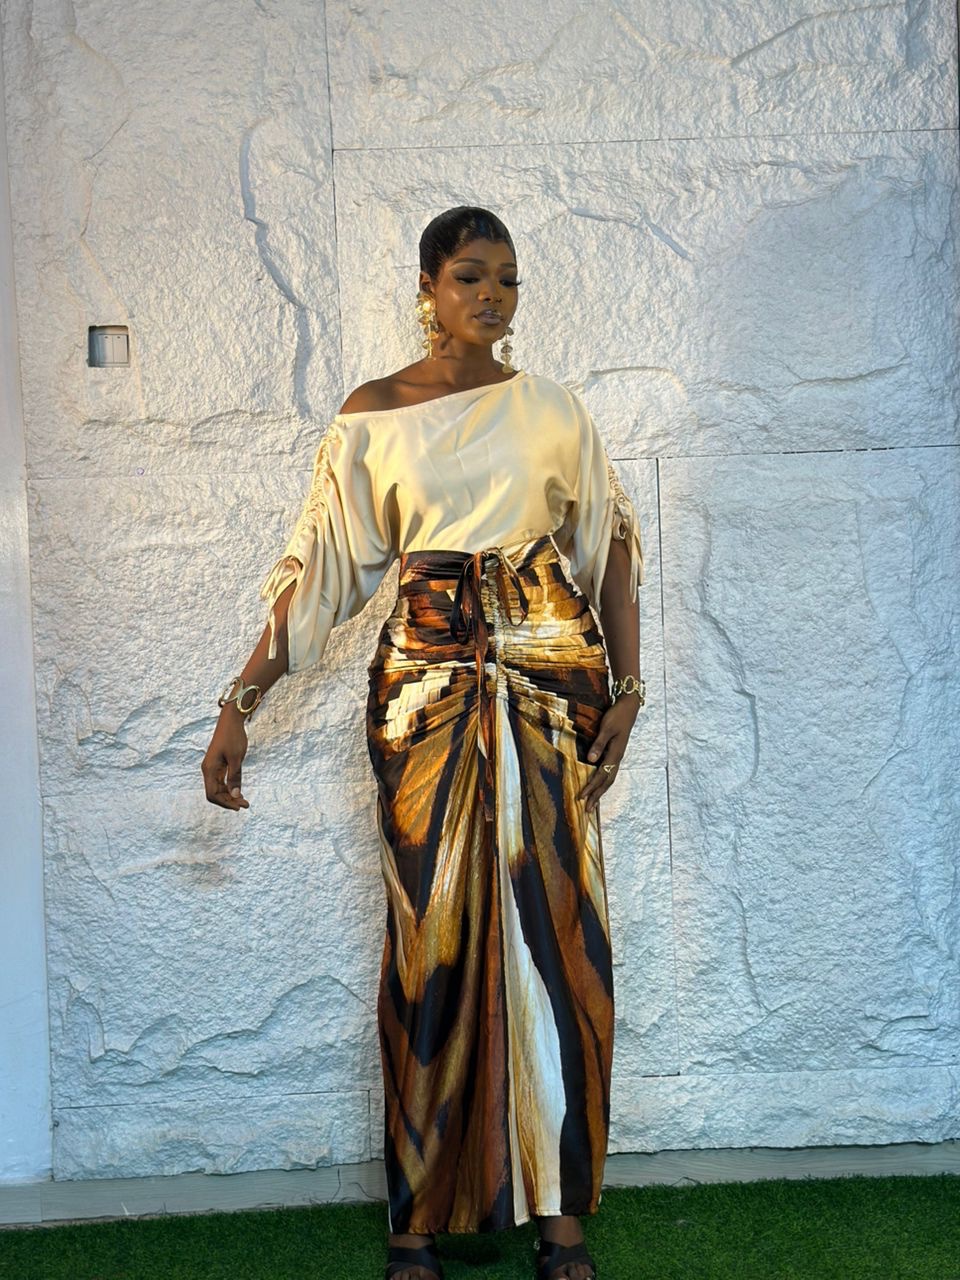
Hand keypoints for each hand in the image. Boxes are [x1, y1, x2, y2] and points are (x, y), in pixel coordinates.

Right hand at [201, 708, 249, 810]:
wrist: (231, 721)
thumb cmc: (233, 737)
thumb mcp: (236, 758)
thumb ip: (234, 777)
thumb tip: (234, 796)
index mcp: (209, 769)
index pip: (212, 794)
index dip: (225, 803)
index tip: (239, 806)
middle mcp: (208, 770)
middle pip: (215, 793)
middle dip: (229, 801)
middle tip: (246, 805)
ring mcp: (212, 768)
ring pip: (218, 788)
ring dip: (230, 796)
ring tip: (244, 801)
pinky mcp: (218, 765)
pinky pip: (221, 781)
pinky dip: (230, 788)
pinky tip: (238, 792)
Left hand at [578, 698, 637, 813]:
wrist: (629, 708)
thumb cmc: (616, 716)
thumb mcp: (606, 728)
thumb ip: (598, 744)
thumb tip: (590, 760)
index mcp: (615, 754)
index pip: (601, 775)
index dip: (591, 787)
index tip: (581, 797)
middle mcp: (617, 758)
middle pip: (606, 782)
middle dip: (596, 796)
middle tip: (587, 810)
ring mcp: (617, 757)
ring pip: (609, 779)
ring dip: (600, 792)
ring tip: (592, 803)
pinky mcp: (615, 753)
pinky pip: (609, 772)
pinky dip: (603, 782)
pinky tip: (598, 786)